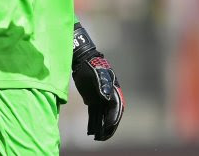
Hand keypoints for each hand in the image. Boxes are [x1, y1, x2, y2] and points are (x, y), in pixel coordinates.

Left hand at [72, 23, 124, 140]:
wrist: (83, 61)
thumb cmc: (91, 67)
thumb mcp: (96, 76)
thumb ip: (102, 87)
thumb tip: (107, 99)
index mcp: (113, 90)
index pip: (116, 107)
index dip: (113, 117)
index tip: (109, 126)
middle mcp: (109, 96)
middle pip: (111, 114)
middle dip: (109, 127)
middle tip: (104, 137)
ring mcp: (100, 99)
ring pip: (102, 116)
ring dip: (101, 126)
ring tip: (98, 137)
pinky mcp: (92, 99)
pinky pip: (94, 113)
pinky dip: (94, 122)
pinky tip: (91, 131)